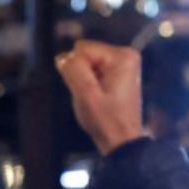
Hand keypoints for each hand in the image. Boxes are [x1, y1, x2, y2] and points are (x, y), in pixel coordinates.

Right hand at [55, 41, 147, 156]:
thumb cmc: (105, 119)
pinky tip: (98, 95)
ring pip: (90, 61)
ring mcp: (125, 62)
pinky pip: (96, 68)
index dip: (76, 68)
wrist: (121, 139)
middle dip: (82, 72)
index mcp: (121, 56)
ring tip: (94, 96)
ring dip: (86, 78)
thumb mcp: (85, 95)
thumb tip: (62, 57)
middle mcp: (126, 54)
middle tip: (89, 94)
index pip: (83, 48)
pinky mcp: (121, 72)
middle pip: (87, 53)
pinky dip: (92, 81)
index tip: (85, 88)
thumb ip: (73, 71)